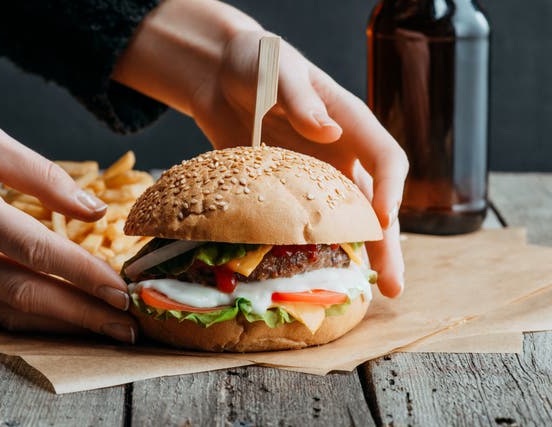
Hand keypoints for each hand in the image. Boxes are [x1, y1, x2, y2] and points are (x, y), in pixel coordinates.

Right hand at [0, 113, 136, 341]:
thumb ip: (45, 177)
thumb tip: (95, 210)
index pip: (36, 250)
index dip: (82, 274)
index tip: (120, 291)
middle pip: (26, 293)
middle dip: (82, 314)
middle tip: (127, 327)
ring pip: (8, 311)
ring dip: (61, 325)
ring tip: (104, 329)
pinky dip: (32, 319)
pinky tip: (63, 320)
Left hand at [113, 0, 406, 296]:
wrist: (219, 78)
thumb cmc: (256, 62)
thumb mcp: (278, 70)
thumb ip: (301, 98)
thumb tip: (328, 132)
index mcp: (350, 123)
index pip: (385, 158)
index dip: (392, 189)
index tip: (385, 218)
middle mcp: (340, 156)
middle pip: (374, 203)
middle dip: (386, 243)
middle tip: (393, 284)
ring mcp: (314, 178)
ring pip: (345, 222)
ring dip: (357, 256)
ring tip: (366, 293)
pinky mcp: (286, 193)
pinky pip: (304, 225)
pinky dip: (313, 250)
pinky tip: (315, 276)